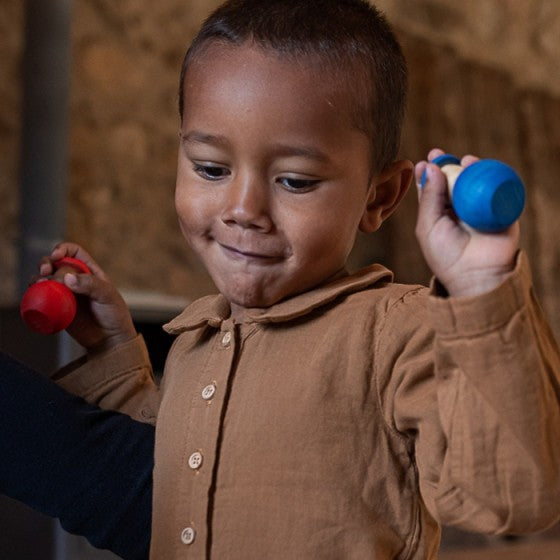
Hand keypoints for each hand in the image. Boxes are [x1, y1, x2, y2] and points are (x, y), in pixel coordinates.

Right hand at [38, 242, 136, 352]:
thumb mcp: (107, 296)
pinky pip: (41, 297)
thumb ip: (90, 285)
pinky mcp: (56, 308)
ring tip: (39, 284)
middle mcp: (75, 279)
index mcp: (89, 271)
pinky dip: (34, 292)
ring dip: (37, 278)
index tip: (56, 256)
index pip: (73, 251)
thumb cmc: (114, 315)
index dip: (62, 249)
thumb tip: (67, 279)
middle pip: (54, 263)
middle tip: (45, 272)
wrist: (109, 340)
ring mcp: (64, 294)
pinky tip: (34, 293)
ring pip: (44, 279)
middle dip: (45, 263)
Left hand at [415, 149, 518, 296]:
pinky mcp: (499, 208)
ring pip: (474, 181)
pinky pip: (495, 186)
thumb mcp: (428, 226)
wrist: (476, 274)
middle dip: (445, 165)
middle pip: (453, 181)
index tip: (422, 163)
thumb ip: (429, 198)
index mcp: (439, 215)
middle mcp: (459, 209)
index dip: (428, 174)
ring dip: (466, 167)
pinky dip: (488, 173)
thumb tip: (430, 167)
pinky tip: (476, 166)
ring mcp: (479, 208)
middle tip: (437, 153)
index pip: (432, 190)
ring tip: (461, 161)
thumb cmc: (446, 255)